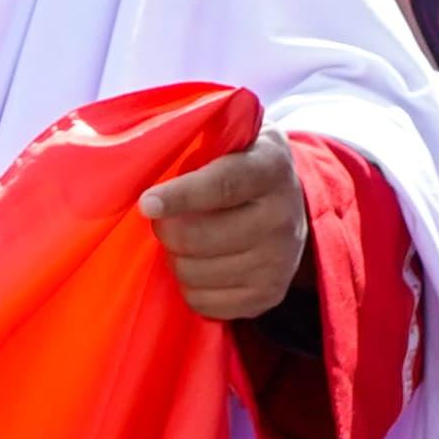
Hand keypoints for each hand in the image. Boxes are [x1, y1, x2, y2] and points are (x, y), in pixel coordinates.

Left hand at [141, 130, 308, 321]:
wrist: (293, 203)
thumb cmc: (243, 162)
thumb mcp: (234, 135)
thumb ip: (201, 137)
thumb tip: (145, 153)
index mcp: (271, 167)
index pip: (222, 185)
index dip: (180, 196)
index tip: (146, 204)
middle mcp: (283, 217)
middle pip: (199, 237)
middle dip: (167, 229)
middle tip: (162, 219)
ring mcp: (280, 262)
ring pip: (195, 273)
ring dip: (175, 258)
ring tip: (184, 239)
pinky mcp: (269, 296)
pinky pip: (204, 303)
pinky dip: (190, 285)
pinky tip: (199, 263)